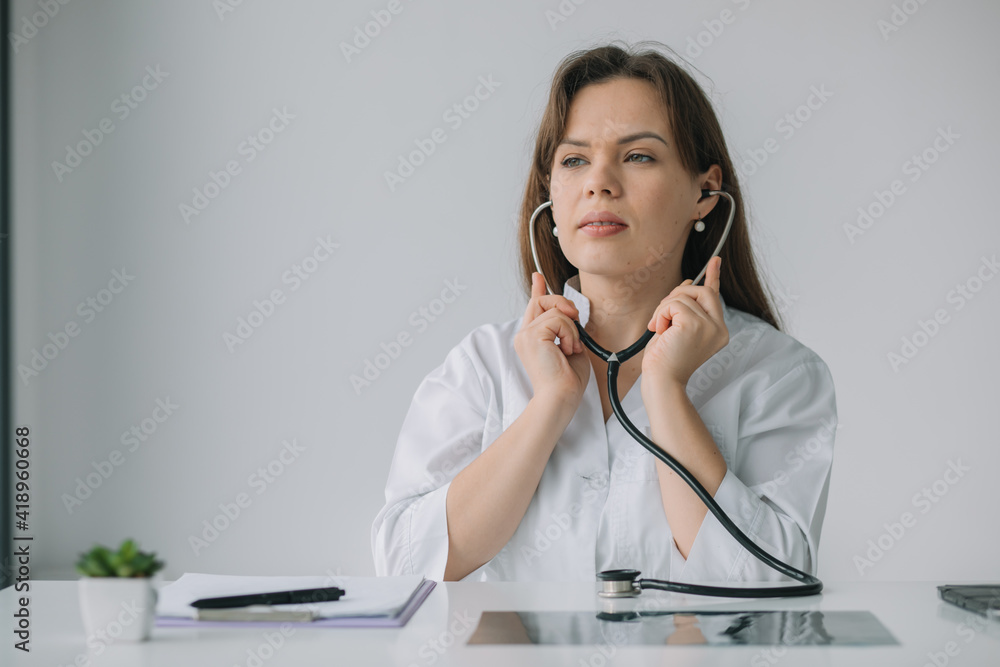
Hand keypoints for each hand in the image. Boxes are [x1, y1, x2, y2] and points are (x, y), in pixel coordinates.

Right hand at [514, 273, 590, 406]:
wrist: (560, 397)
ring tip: (570, 349)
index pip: (534, 308)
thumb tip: (570, 312)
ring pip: (556, 310)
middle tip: (576, 320)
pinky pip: (559, 319)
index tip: (538, 277)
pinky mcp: (532, 335)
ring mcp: (526, 334)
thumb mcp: (570, 347)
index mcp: (533, 339)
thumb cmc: (566, 381)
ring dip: (571, 330)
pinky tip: (566, 350)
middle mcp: (525, 335)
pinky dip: (569, 334)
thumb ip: (565, 329)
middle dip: (565, 304)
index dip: (538, 290)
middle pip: (544, 301)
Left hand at [641, 257, 728, 392]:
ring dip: (664, 309)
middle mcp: (719, 329)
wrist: (662, 381)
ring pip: (684, 296)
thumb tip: (687, 284)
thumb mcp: (677, 329)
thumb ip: (685, 308)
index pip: (715, 298)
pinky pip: (674, 303)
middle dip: (677, 295)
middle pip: (701, 291)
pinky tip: (659, 330)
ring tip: (660, 328)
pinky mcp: (695, 324)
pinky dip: (661, 313)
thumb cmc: (666, 360)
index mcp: (718, 331)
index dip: (713, 277)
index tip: (715, 260)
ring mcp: (710, 326)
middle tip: (662, 314)